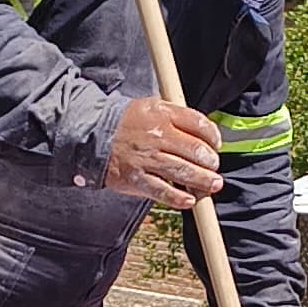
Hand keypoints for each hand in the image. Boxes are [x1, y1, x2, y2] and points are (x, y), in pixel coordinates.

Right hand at [104, 97, 221, 205]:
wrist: (91, 134)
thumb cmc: (125, 122)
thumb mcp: (150, 106)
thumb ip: (175, 115)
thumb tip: (203, 131)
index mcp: (162, 114)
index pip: (198, 124)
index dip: (213, 137)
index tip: (216, 145)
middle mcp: (157, 135)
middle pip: (196, 150)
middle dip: (211, 162)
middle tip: (213, 167)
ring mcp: (146, 158)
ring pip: (183, 172)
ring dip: (203, 181)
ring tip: (212, 185)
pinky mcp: (136, 178)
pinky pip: (163, 192)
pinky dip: (179, 198)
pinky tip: (189, 200)